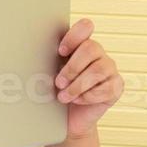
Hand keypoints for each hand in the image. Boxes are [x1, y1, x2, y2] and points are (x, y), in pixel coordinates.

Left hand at [55, 17, 123, 139]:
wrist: (67, 119)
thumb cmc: (56, 92)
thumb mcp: (49, 75)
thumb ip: (47, 61)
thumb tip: (30, 56)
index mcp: (81, 45)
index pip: (85, 27)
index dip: (74, 37)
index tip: (60, 52)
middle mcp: (98, 54)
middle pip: (91, 48)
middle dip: (72, 67)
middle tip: (58, 83)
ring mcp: (109, 69)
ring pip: (99, 69)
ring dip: (78, 85)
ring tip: (63, 97)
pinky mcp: (116, 87)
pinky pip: (106, 88)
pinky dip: (88, 96)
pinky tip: (78, 100)